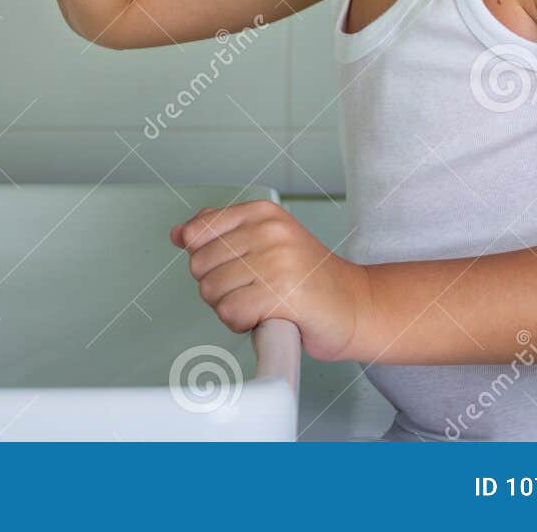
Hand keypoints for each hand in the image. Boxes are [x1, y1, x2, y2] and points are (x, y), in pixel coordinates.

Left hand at [170, 200, 369, 362]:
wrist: (357, 306)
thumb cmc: (310, 279)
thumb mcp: (267, 241)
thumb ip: (222, 232)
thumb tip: (179, 233)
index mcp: (262, 213)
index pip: (197, 231)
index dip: (205, 259)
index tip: (232, 268)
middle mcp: (269, 231)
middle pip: (199, 265)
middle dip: (219, 287)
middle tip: (253, 290)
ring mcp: (276, 261)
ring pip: (211, 291)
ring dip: (231, 307)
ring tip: (263, 302)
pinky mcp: (281, 294)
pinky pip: (230, 313)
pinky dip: (242, 324)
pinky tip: (265, 317)